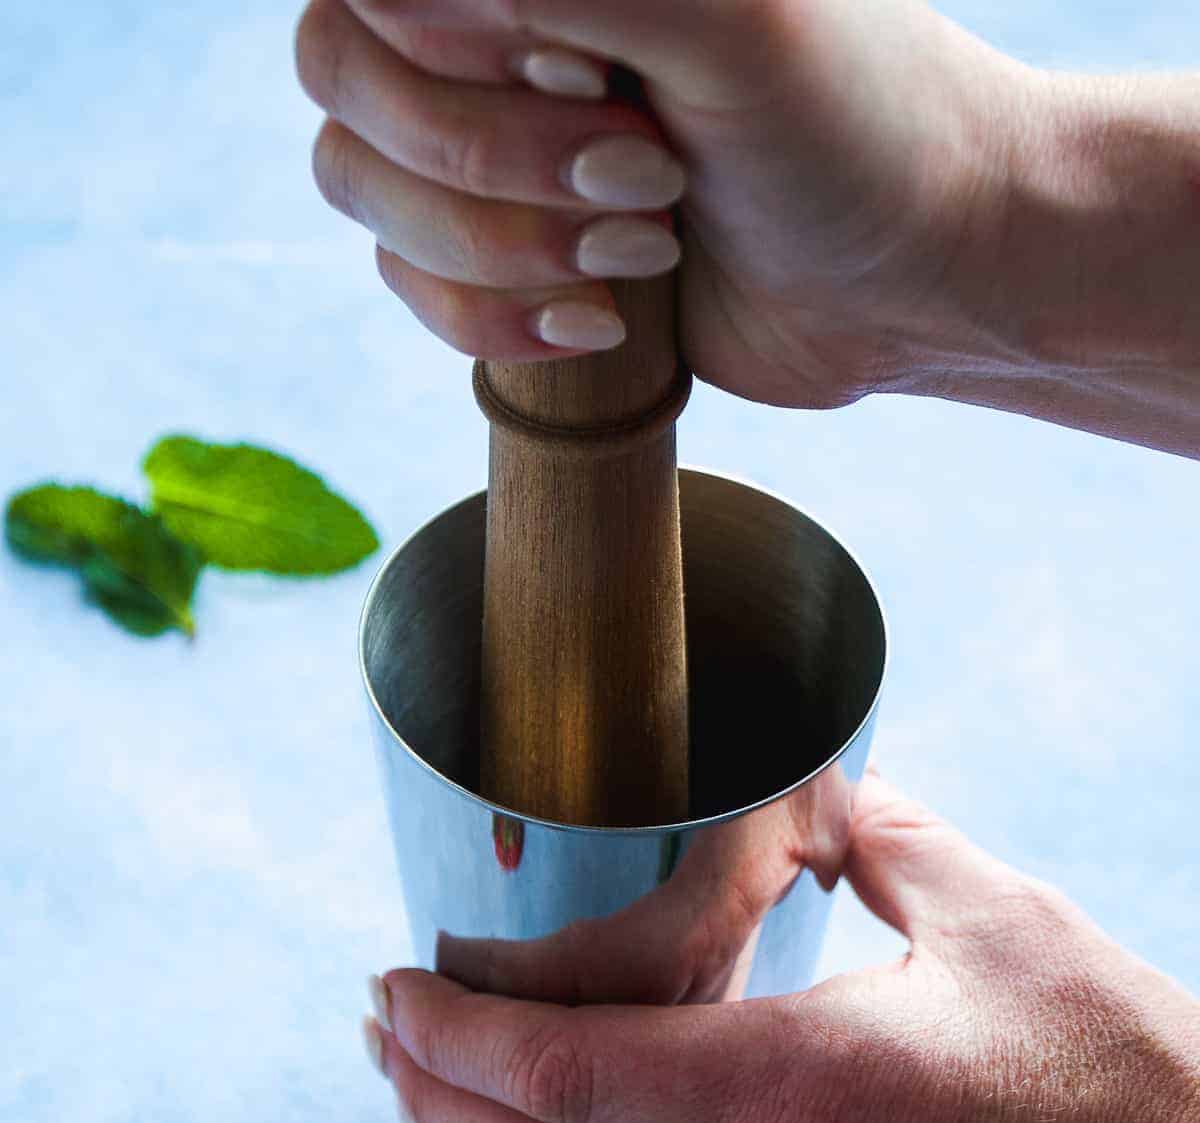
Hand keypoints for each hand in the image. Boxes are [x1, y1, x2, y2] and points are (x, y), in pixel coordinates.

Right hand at [294, 0, 1026, 406]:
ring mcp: (483, 126)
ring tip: (647, 248)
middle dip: (495, 157)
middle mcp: (490, 11)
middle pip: (340, 66)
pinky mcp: (499, 244)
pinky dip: (494, 318)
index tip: (596, 73)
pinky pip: (404, 282)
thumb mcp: (728, 15)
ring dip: (505, 244)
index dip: (463, 44)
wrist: (915, 279)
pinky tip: (605, 324)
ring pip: (357, 183)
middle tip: (648, 178)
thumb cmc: (854, 123)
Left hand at [366, 773, 1199, 1122]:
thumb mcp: (1004, 921)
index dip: (460, 1040)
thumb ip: (885, 838)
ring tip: (420, 1109)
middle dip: (434, 1099)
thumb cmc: (1119, 1081)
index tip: (393, 990)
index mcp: (805, 1085)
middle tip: (379, 1036)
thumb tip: (807, 791)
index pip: (575, 1073)